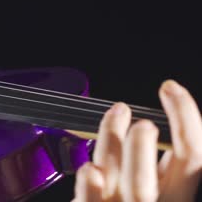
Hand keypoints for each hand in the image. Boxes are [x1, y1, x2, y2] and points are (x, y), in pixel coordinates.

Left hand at [73, 80, 201, 200]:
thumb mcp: (146, 184)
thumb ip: (149, 161)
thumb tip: (150, 123)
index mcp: (175, 195)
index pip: (193, 154)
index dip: (186, 116)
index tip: (168, 88)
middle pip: (160, 176)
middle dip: (152, 145)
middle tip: (143, 123)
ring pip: (129, 183)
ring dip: (123, 149)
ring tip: (118, 113)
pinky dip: (91, 188)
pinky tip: (89, 169)